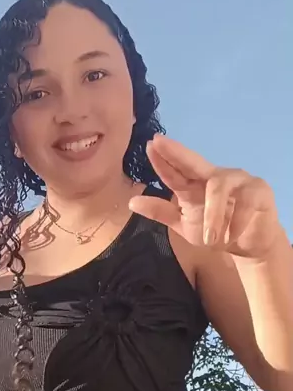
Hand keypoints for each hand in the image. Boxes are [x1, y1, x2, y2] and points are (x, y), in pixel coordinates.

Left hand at [129, 135, 282, 259]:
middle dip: (177, 153)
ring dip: (213, 214)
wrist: (246, 246)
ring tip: (209, 238)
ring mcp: (239, 181)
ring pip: (219, 187)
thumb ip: (161, 212)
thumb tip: (131, 202)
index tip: (151, 144)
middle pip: (195, 162)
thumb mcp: (183, 224)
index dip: (164, 158)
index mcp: (196, 184)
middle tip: (160, 143)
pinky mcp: (259, 191)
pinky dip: (236, 222)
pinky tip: (232, 235)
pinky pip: (245, 202)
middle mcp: (215, 177)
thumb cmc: (215, 231)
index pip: (176, 170)